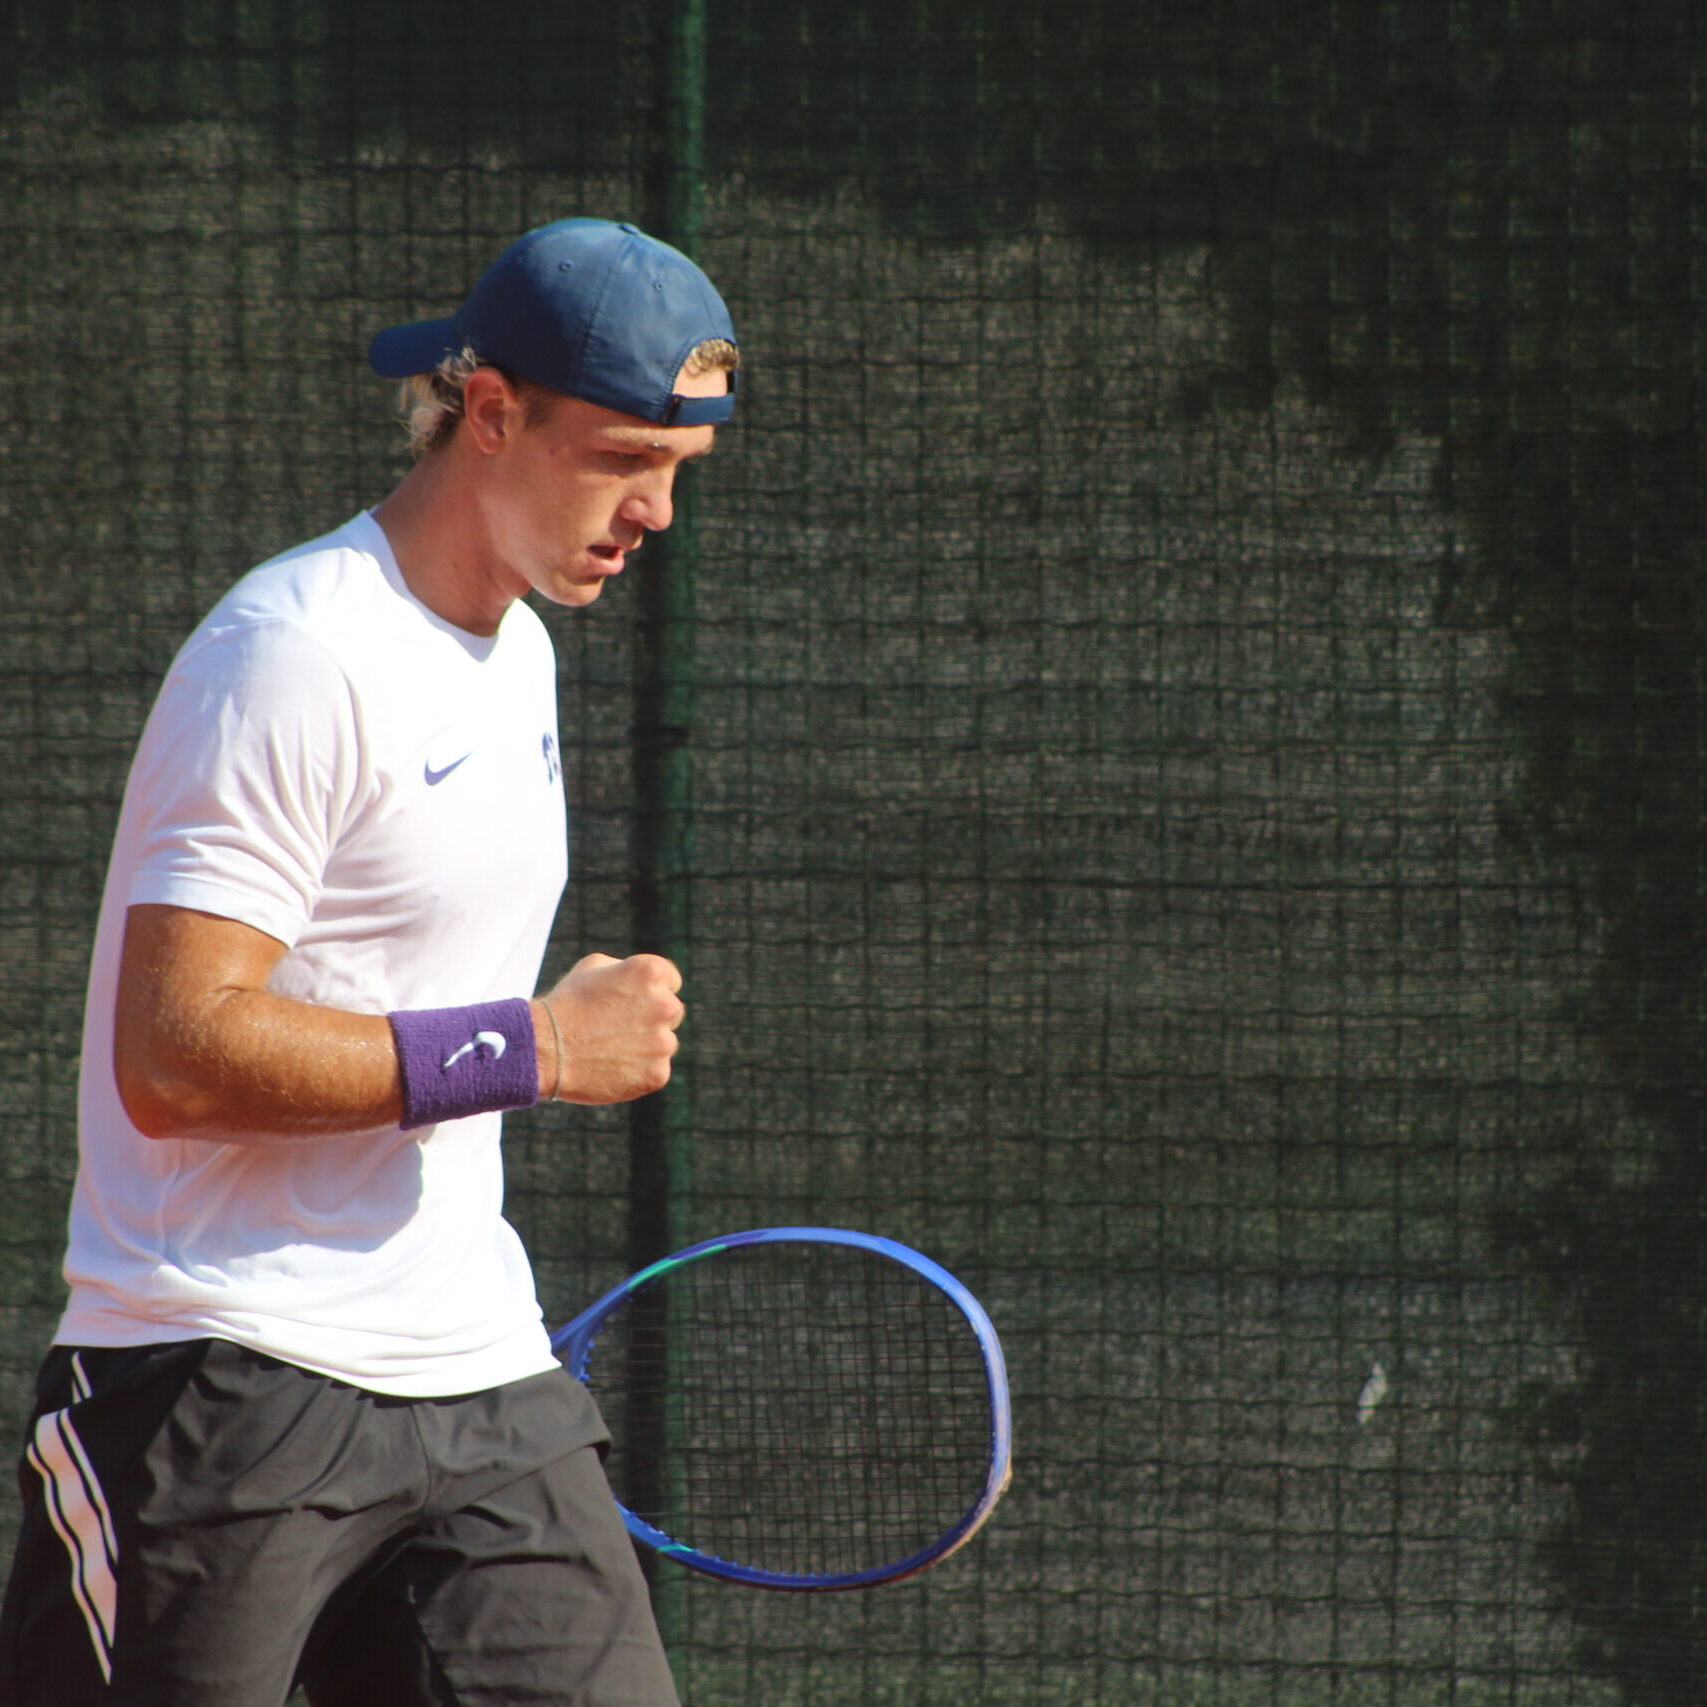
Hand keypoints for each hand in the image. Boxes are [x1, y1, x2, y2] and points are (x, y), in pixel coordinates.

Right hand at [538, 953, 683, 1104]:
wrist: (543, 1049)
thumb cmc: (566, 1004)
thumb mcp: (593, 967)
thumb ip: (626, 968)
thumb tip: (645, 980)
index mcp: (652, 972)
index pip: (671, 981)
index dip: (648, 991)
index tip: (629, 1002)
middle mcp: (665, 1004)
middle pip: (672, 1012)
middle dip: (650, 1018)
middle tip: (616, 1028)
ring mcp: (663, 1042)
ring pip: (664, 1044)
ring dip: (645, 1046)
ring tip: (608, 1049)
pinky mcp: (657, 1074)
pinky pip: (655, 1071)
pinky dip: (637, 1072)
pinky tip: (610, 1068)